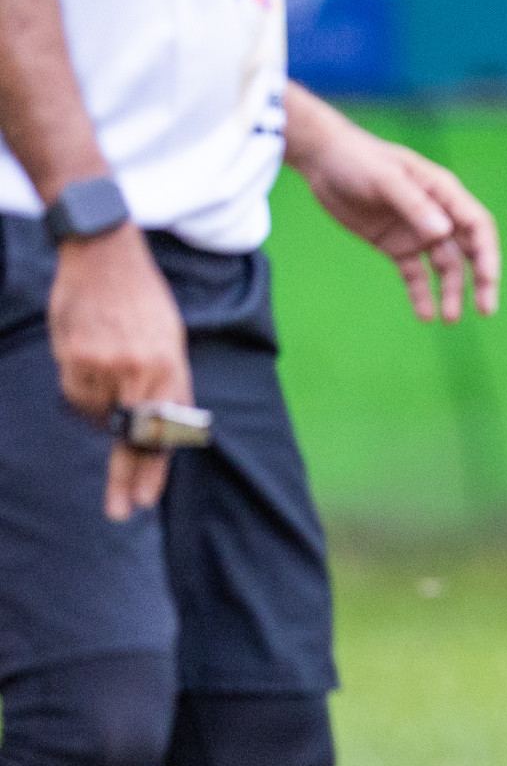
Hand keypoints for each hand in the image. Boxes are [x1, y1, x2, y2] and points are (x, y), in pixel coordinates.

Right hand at [49, 225, 192, 520]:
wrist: (107, 255)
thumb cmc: (143, 302)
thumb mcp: (170, 341)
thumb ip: (164, 384)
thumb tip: (154, 429)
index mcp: (172, 366)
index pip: (165, 430)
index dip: (153, 469)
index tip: (143, 499)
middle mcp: (143, 370)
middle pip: (133, 437)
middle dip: (126, 477)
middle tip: (121, 510)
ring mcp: (107, 364)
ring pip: (97, 414)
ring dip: (101, 405)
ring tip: (107, 365)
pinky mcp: (75, 357)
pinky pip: (76, 394)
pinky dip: (82, 388)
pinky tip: (88, 358)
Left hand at [294, 121, 499, 321]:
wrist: (323, 161)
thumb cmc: (358, 160)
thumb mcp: (385, 179)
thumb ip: (414, 205)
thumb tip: (443, 233)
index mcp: (444, 193)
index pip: (477, 227)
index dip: (488, 254)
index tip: (488, 281)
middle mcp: (438, 215)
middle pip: (469, 252)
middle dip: (481, 281)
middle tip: (486, 311)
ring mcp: (417, 232)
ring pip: (444, 268)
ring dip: (450, 293)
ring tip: (448, 320)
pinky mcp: (396, 246)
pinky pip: (414, 274)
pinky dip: (421, 294)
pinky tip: (425, 316)